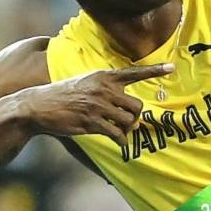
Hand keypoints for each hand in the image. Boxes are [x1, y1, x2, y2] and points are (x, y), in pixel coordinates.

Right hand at [17, 63, 173, 142]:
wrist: (38, 105)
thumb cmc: (65, 95)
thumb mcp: (86, 82)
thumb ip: (107, 88)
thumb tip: (128, 108)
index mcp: (103, 76)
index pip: (134, 72)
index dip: (154, 70)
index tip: (172, 68)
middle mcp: (103, 89)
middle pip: (137, 106)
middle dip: (134, 117)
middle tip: (125, 122)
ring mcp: (97, 106)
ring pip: (128, 122)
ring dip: (126, 130)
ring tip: (118, 130)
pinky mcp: (91, 122)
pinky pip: (117, 135)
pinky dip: (121, 141)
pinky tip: (119, 142)